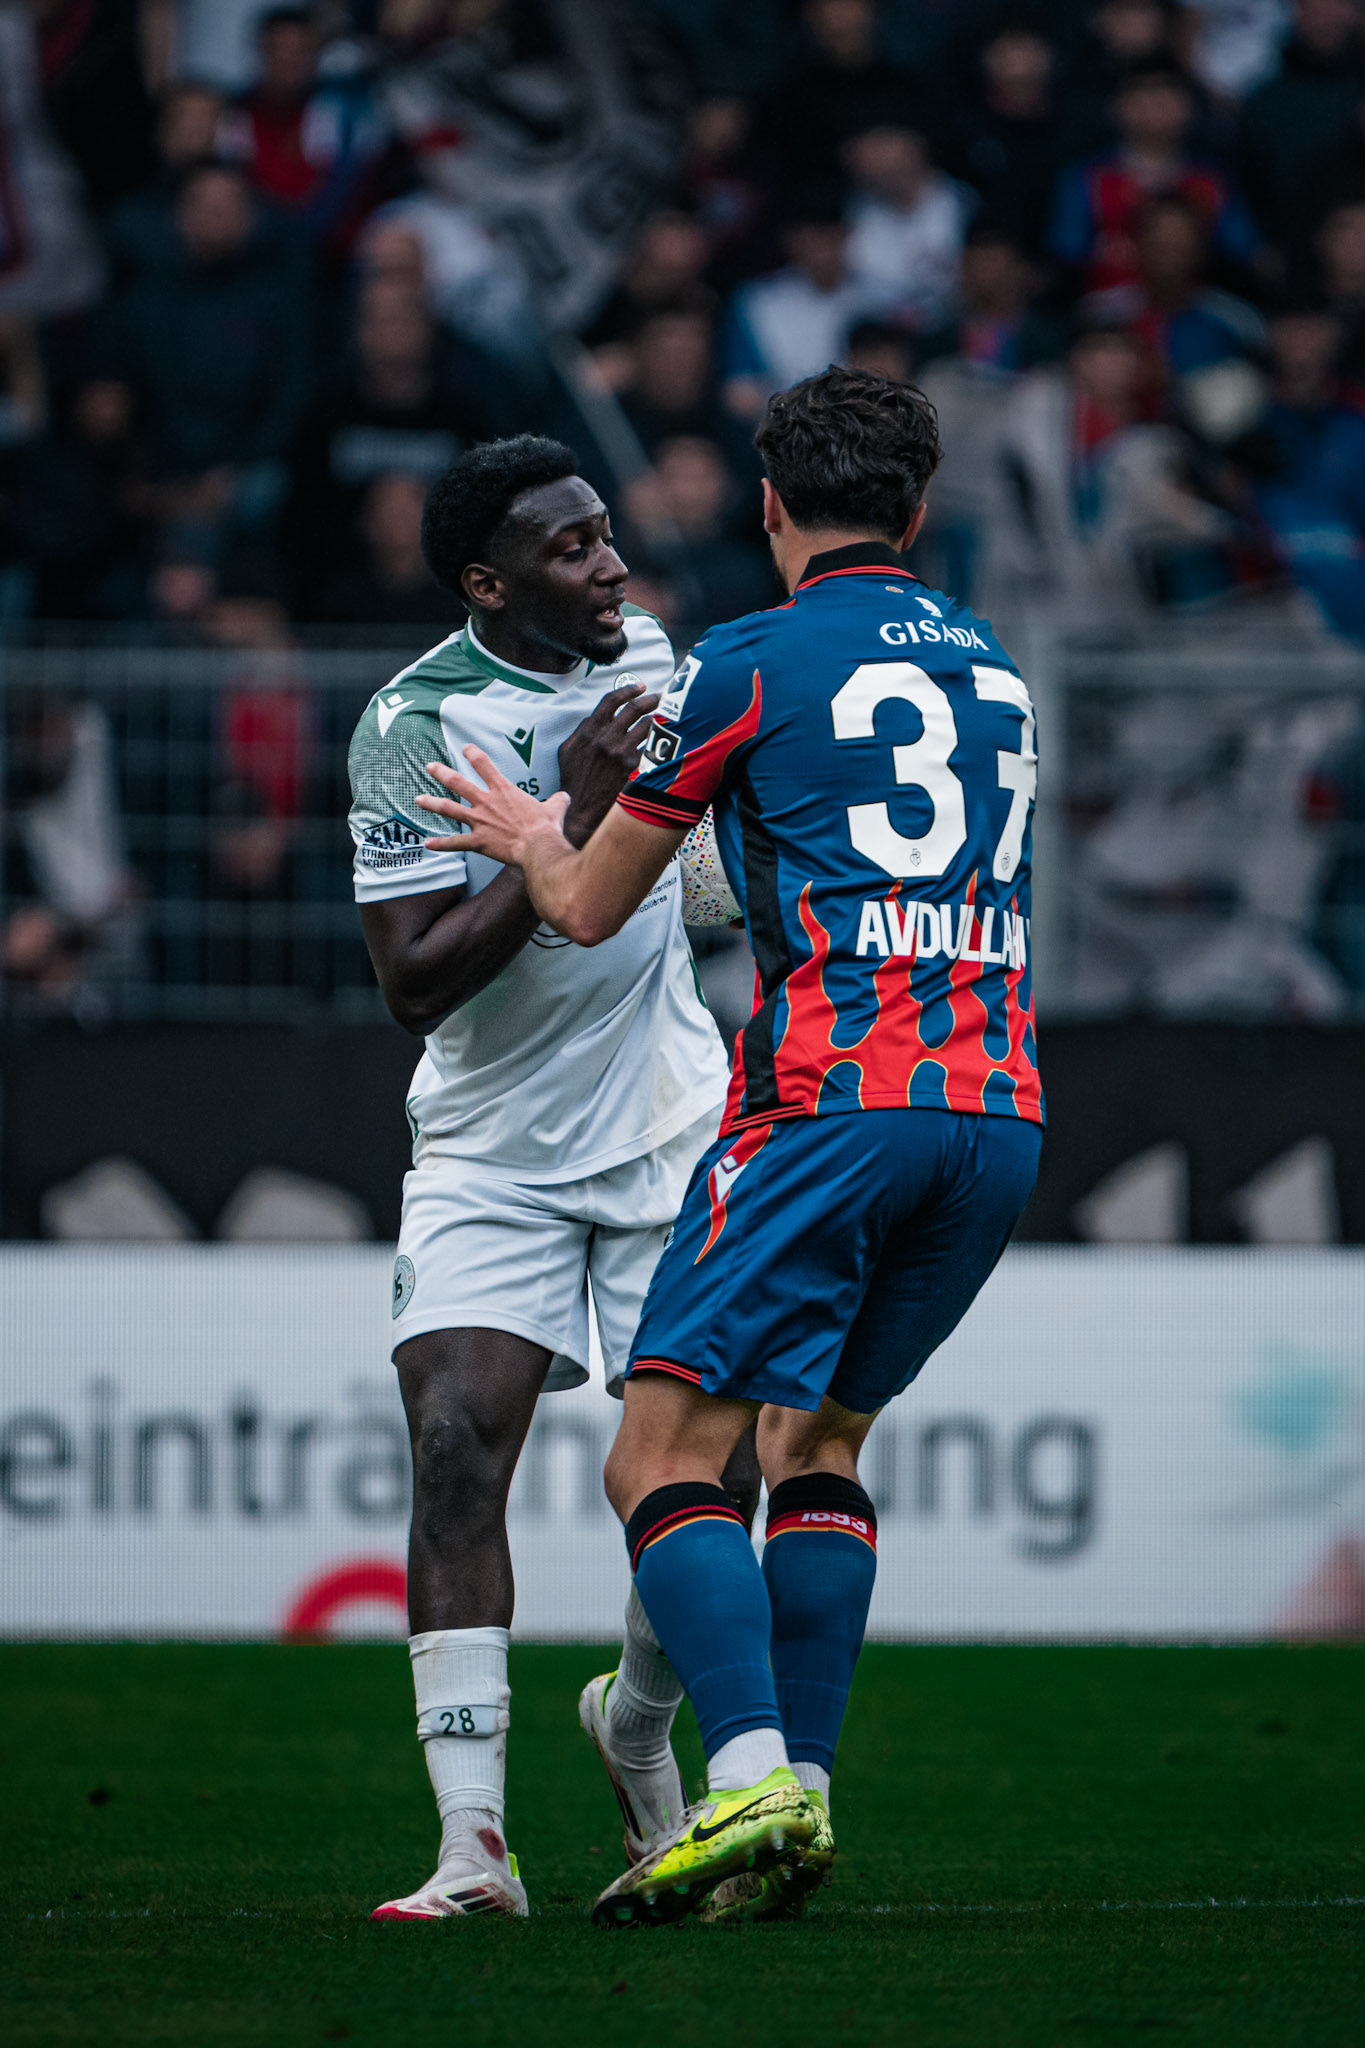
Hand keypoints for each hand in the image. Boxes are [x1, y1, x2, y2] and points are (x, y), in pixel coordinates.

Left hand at [418, 749, 569, 866]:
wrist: (539, 847)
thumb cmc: (546, 827)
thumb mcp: (556, 808)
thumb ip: (557, 801)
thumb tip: (565, 797)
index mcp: (504, 790)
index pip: (485, 765)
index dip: (474, 754)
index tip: (466, 748)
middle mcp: (487, 802)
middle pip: (458, 782)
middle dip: (442, 773)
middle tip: (430, 766)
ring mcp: (479, 821)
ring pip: (449, 808)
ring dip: (432, 803)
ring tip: (418, 799)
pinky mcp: (478, 841)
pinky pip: (455, 842)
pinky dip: (440, 844)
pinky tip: (427, 844)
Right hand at [557, 683, 659, 846]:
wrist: (582, 808)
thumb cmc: (574, 780)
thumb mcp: (568, 750)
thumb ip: (581, 730)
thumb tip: (595, 717)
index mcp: (590, 731)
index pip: (612, 700)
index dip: (628, 689)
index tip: (639, 686)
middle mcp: (606, 738)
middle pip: (634, 708)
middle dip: (650, 699)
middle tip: (659, 696)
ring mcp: (621, 752)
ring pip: (647, 725)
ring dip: (657, 718)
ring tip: (664, 716)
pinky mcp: (633, 766)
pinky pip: (649, 747)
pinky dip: (656, 741)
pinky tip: (662, 739)